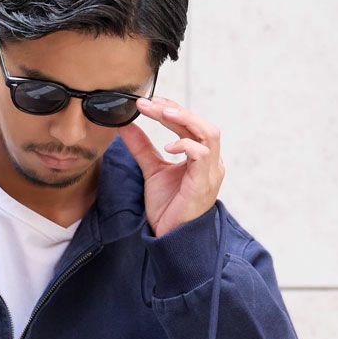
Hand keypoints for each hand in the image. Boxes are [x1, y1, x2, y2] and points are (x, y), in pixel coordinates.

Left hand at [117, 95, 225, 237]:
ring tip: (162, 113)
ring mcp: (211, 172)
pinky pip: (202, 155)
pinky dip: (186, 145)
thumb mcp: (152, 170)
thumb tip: (126, 125)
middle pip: (201, 124)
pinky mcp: (204, 183)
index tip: (147, 102)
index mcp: (202, 157)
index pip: (190, 125)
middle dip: (176, 110)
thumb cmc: (168, 207)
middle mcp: (211, 161)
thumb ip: (142, 148)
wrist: (171, 236)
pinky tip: (168, 146)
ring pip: (208, 134)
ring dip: (185, 120)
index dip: (170, 110)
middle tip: (151, 103)